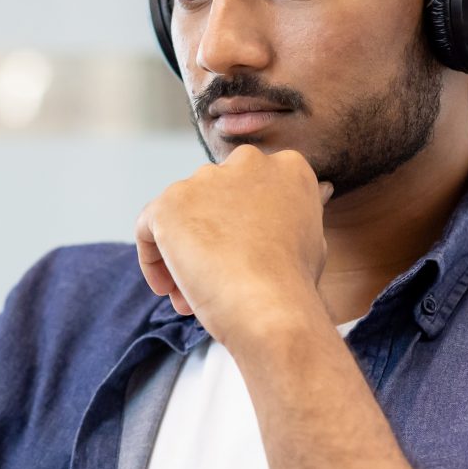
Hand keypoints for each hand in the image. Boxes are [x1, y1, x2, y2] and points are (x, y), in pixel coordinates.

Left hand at [134, 145, 333, 350]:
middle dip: (211, 240)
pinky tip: (169, 289)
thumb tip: (319, 191)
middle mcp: (247, 161)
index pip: (250, 191)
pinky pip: (149, 228)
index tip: (247, 260)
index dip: (243, 230)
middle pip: (214, 201)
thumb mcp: (312, 240)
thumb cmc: (295, 285)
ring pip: (182, 216)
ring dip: (184, 254)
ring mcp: (205, 179)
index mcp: (288, 167)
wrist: (270, 307)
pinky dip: (154, 260)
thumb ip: (298, 213)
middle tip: (217, 281)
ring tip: (194, 297)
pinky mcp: (169, 203)